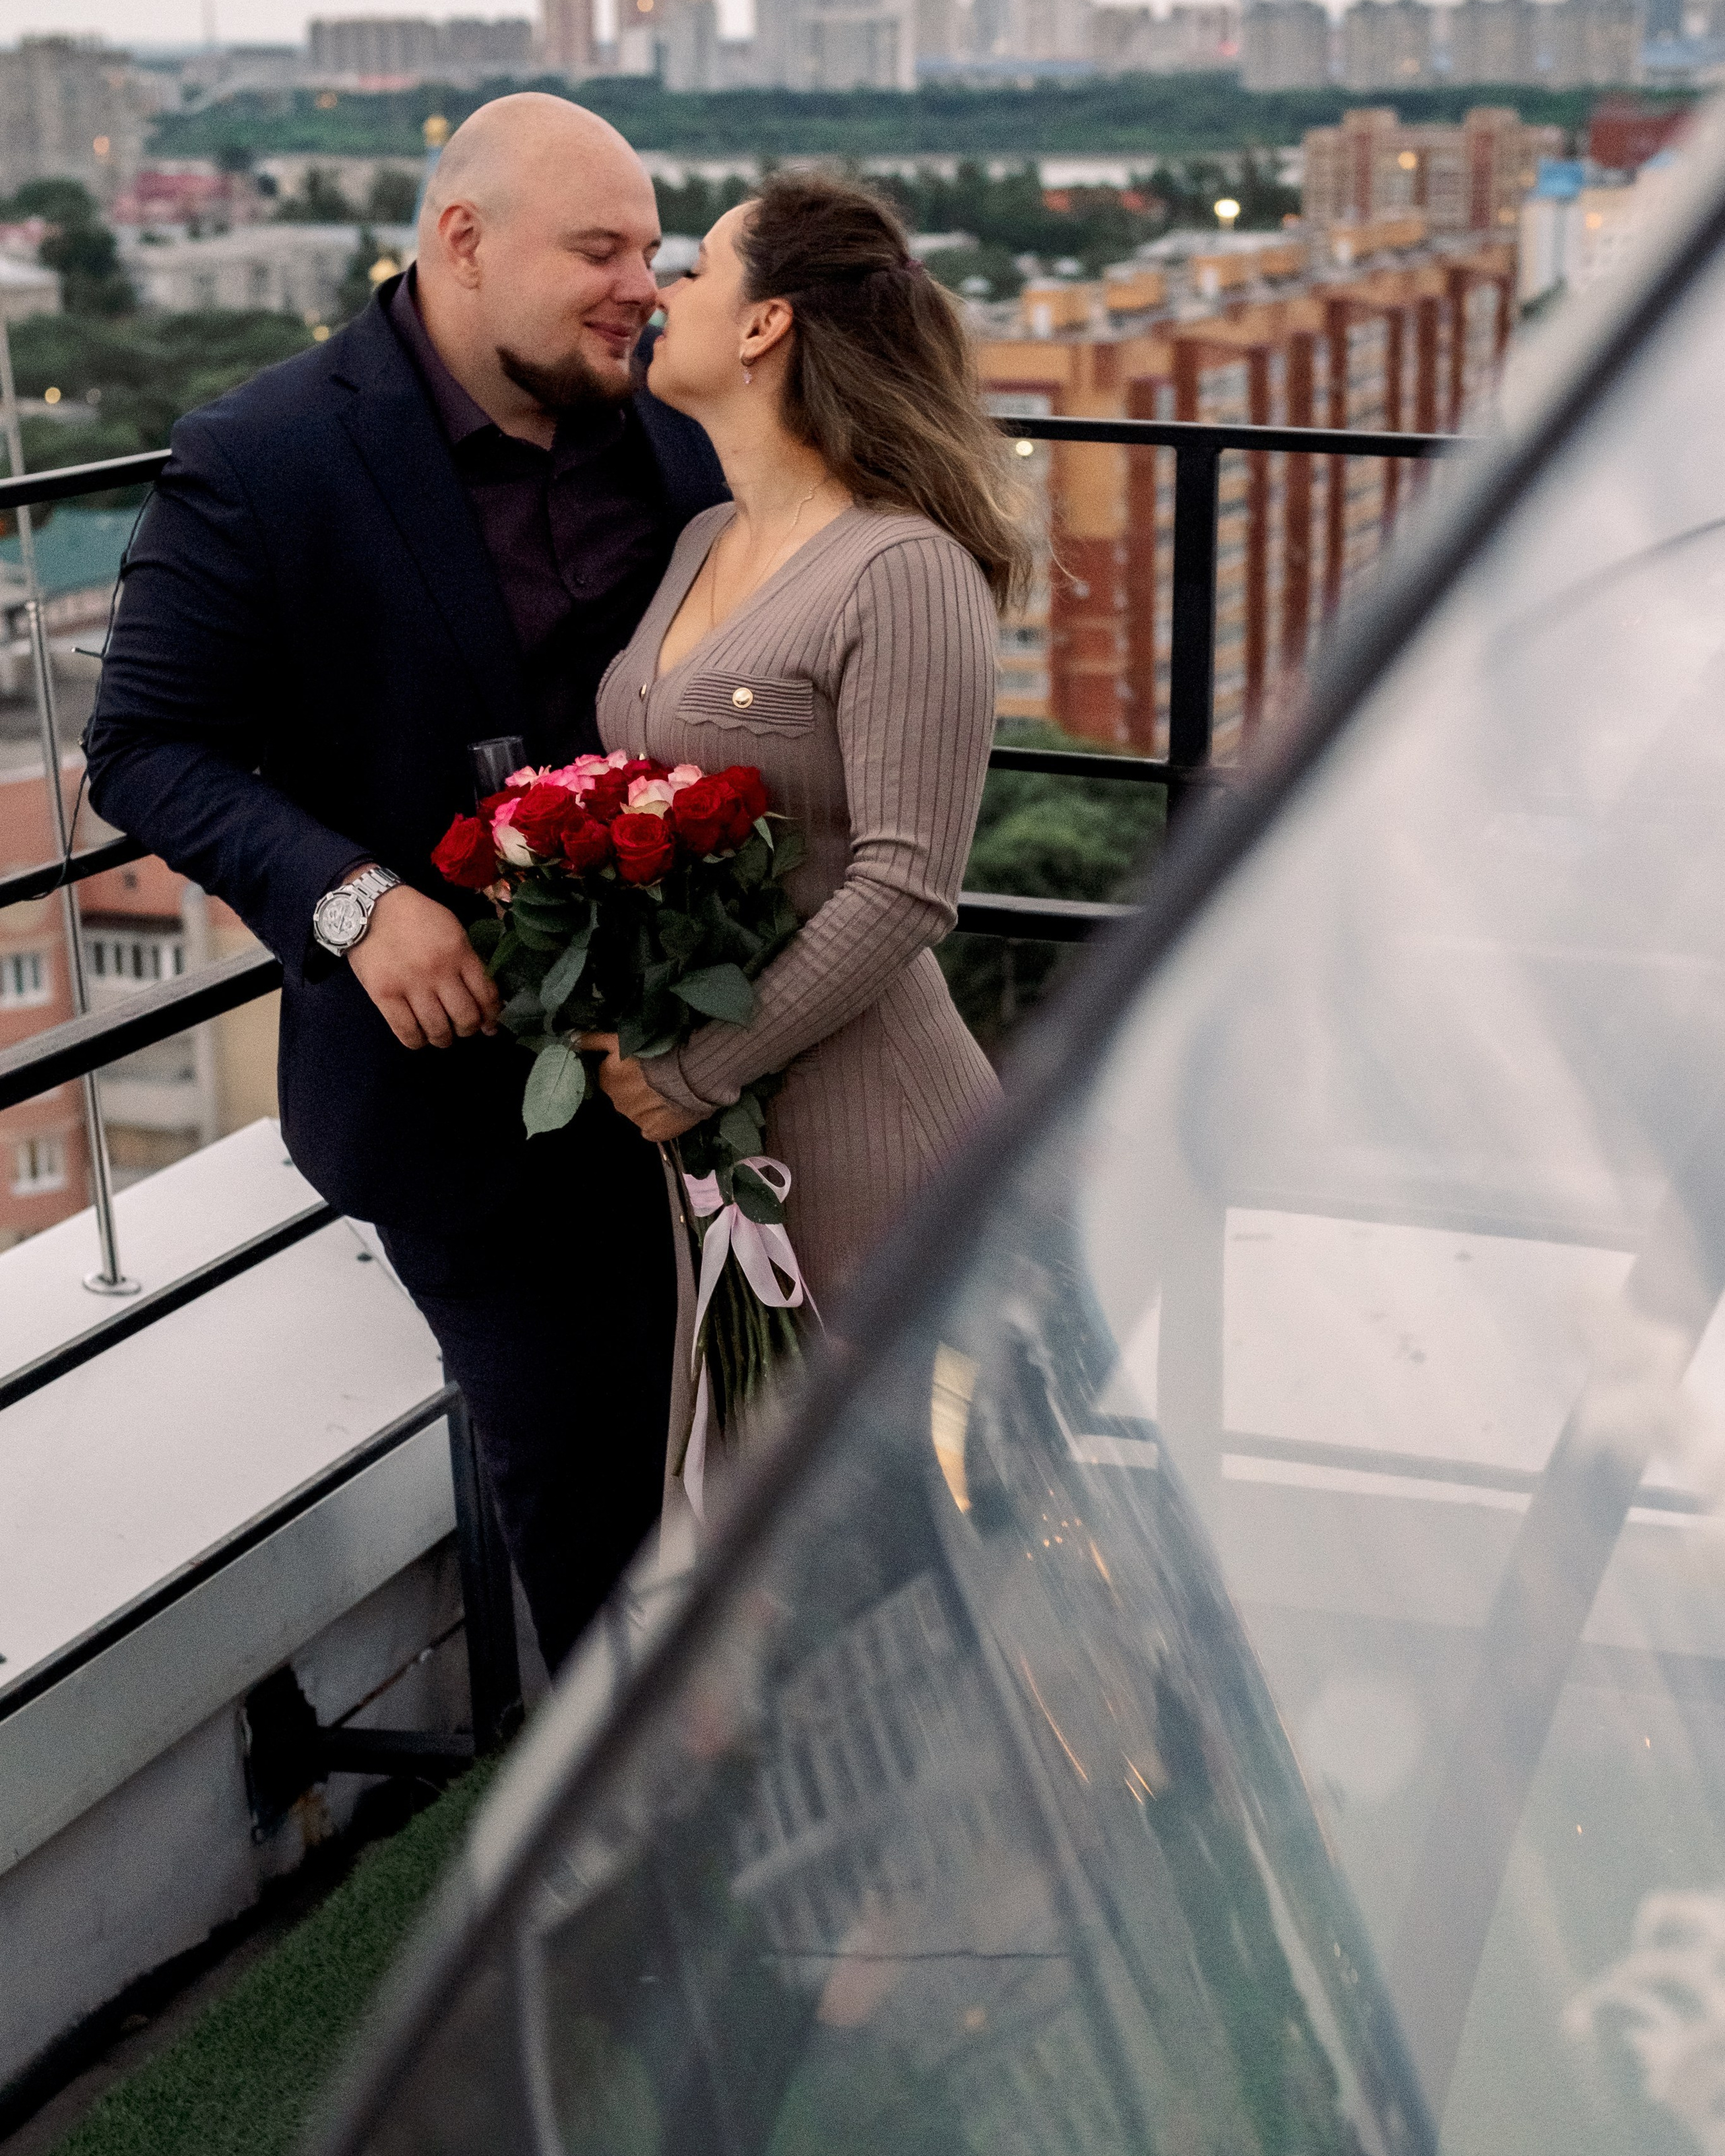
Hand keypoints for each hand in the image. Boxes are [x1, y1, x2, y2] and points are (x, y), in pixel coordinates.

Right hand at [348, 875, 502, 1049]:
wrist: (370, 906)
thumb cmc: (415, 917)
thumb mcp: (451, 929)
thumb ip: (467, 960)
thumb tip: (483, 996)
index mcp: (459, 953)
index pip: (486, 995)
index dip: (491, 1016)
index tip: (489, 1024)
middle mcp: (439, 972)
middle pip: (465, 1018)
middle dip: (468, 1029)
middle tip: (463, 1028)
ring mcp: (411, 985)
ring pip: (438, 1030)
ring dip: (444, 1039)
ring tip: (441, 1036)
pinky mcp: (384, 995)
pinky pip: (407, 1032)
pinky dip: (417, 1041)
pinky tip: (419, 1037)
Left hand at [580, 1032, 702, 1141]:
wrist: (686, 1074)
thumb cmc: (654, 1053)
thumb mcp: (620, 1040)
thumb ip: (594, 1041)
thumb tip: (572, 1039)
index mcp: (607, 1080)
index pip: (610, 1077)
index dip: (625, 1071)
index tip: (640, 1067)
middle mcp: (616, 1103)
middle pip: (623, 1096)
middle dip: (635, 1089)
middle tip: (654, 1079)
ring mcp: (634, 1120)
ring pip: (638, 1111)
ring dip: (647, 1104)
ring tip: (667, 1094)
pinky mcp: (652, 1132)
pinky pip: (652, 1127)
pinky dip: (658, 1120)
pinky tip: (669, 1110)